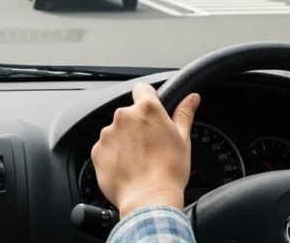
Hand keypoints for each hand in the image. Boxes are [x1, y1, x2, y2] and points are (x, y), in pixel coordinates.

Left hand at [91, 82, 200, 218]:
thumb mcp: (183, 139)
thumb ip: (184, 114)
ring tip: (138, 160)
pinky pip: (105, 148)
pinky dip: (114, 155)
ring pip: (116, 131)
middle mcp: (124, 116)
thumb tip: (192, 98)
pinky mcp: (97, 151)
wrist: (148, 200)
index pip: (142, 89)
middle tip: (150, 144)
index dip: (148, 98)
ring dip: (125, 140)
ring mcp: (108, 134)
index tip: (152, 111)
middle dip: (137, 125)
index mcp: (147, 109)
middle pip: (129, 113)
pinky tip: (127, 168)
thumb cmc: (169, 171)